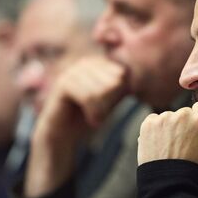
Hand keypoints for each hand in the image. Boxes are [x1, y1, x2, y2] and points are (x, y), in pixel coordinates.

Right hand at [25, 56, 127, 197]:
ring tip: (98, 119)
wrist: (63, 135)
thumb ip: (122, 88)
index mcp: (99, 63)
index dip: (121, 95)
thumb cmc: (89, 117)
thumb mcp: (111, 102)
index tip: (112, 108)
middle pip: (116, 80)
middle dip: (112, 102)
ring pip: (103, 89)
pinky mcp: (63, 85)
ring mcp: (73, 71)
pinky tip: (92, 120)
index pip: (124, 74)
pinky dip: (95, 112)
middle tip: (103, 115)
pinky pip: (89, 96)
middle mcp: (86, 62)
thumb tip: (134, 78)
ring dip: (104, 110)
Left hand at [138, 101, 197, 175]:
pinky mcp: (148, 124)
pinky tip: (162, 146)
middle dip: (185, 125)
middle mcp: (182, 114)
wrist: (171, 185)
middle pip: (185, 113)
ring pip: (169, 117)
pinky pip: (154, 120)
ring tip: (173, 148)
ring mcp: (163, 118)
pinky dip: (156, 130)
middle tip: (186, 145)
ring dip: (170, 127)